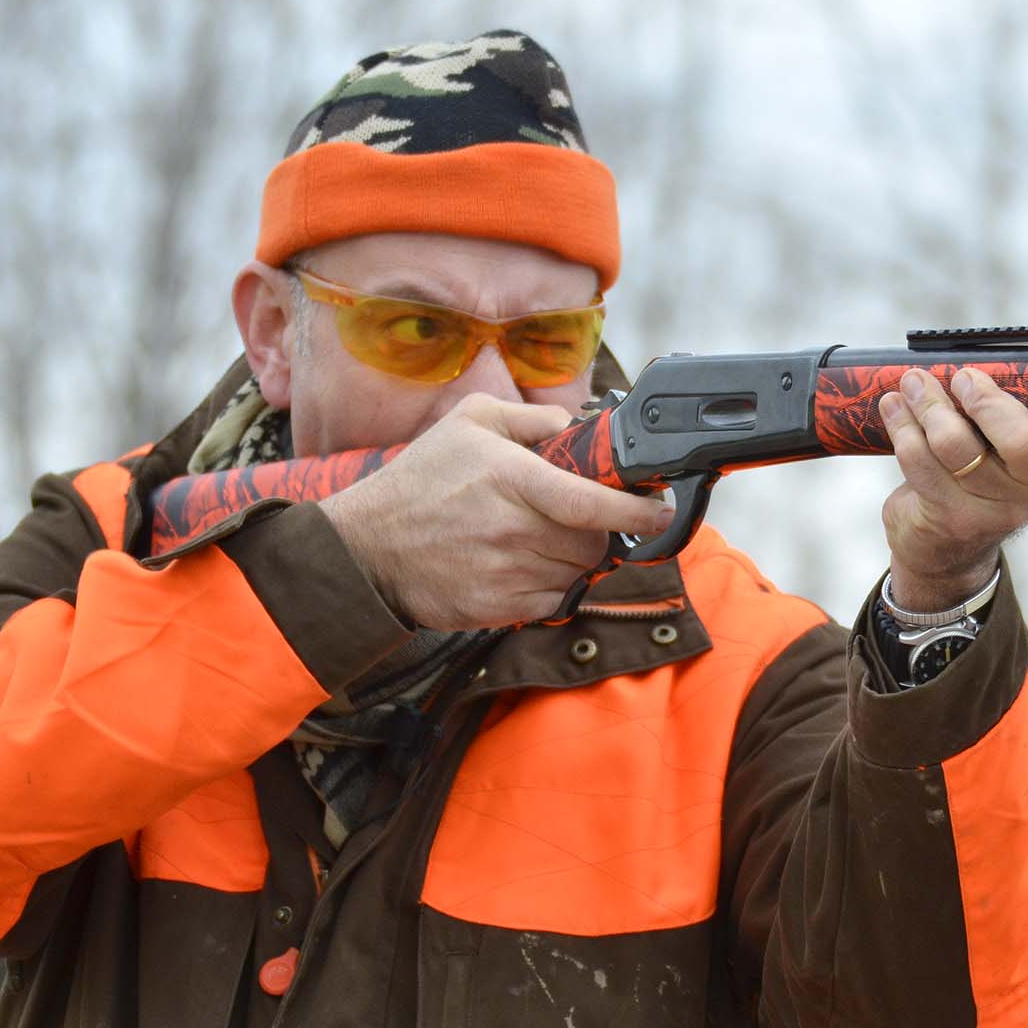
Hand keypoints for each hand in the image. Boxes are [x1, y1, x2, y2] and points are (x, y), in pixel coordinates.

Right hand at [317, 393, 674, 629]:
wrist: (366, 549)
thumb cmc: (420, 482)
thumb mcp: (468, 423)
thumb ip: (529, 417)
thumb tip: (574, 425)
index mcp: (511, 479)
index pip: (592, 502)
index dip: (636, 511)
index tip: (660, 511)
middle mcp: (512, 529)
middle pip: (593, 544)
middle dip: (597, 532)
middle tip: (574, 520)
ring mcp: (505, 574)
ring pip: (576, 573)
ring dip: (570, 559)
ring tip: (535, 539)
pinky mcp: (497, 610)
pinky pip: (552, 601)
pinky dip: (549, 586)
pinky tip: (520, 565)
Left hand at [877, 367, 1027, 609]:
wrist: (943, 548)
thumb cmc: (989, 474)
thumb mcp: (1025, 448)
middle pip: (1020, 440)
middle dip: (985, 399)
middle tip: (962, 376)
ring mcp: (995, 507)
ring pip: (956, 445)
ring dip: (926, 406)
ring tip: (912, 385)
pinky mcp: (950, 517)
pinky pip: (918, 463)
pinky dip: (901, 427)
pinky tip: (893, 409)